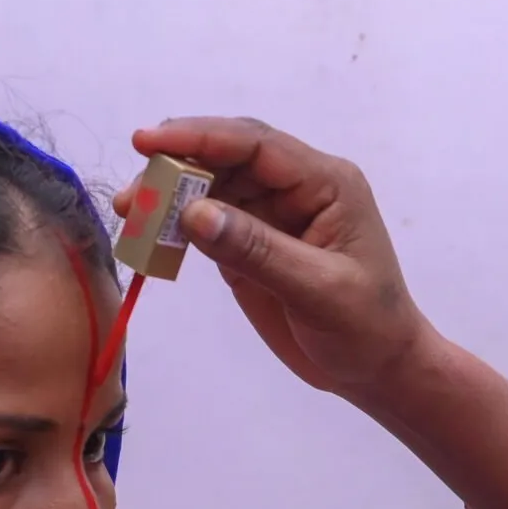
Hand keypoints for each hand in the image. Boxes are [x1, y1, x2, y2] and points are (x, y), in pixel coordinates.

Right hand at [124, 118, 433, 398]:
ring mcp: (271, 216)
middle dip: (176, 167)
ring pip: (211, 189)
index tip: (148, 142)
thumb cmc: (366, 329)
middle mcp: (296, 189)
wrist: (377, 371)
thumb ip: (257, 250)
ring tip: (130, 216)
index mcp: (325, 183)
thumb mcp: (318, 290)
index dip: (200, 137)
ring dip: (169, 199)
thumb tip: (194, 212)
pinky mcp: (251, 246)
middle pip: (226, 159)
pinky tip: (149, 239)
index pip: (256, 146)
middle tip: (132, 196)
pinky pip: (207, 225)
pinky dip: (177, 229)